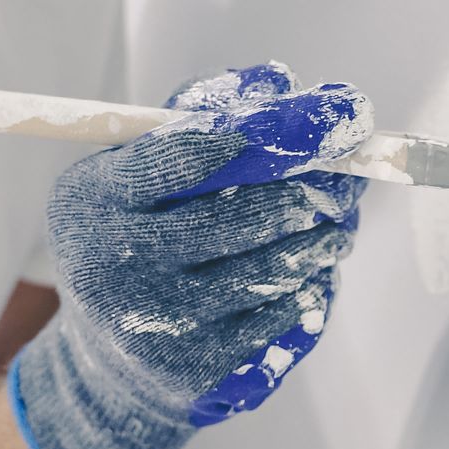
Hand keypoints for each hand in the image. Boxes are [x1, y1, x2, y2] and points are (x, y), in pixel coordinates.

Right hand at [9, 62, 370, 448]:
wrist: (109, 362)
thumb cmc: (135, 237)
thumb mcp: (137, 170)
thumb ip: (200, 117)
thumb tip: (278, 79)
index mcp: (96, 199)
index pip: (196, 150)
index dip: (277, 128)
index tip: (335, 113)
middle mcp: (118, 263)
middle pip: (246, 212)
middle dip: (315, 187)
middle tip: (352, 174)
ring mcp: (160, 323)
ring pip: (274, 267)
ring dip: (323, 238)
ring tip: (338, 222)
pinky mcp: (200, 368)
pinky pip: (281, 314)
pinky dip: (308, 286)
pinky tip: (312, 271)